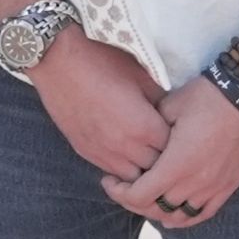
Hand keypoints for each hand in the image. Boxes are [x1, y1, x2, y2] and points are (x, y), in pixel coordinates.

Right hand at [30, 29, 170, 181]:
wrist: (56, 60)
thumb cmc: (100, 62)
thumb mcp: (139, 75)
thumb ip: (159, 99)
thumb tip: (170, 111)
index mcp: (144, 127)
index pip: (174, 150)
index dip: (180, 141)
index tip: (181, 132)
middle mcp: (125, 147)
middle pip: (156, 169)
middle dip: (165, 159)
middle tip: (168, 144)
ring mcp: (103, 153)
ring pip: (133, 178)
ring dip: (142, 167)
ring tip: (146, 151)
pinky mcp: (85, 152)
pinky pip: (111, 171)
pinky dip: (122, 166)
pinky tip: (124, 152)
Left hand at [104, 77, 238, 228]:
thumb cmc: (208, 97)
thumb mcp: (170, 106)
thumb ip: (151, 128)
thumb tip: (140, 135)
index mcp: (176, 165)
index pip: (139, 196)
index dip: (119, 193)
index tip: (109, 181)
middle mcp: (195, 183)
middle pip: (156, 209)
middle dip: (134, 202)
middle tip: (123, 188)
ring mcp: (214, 188)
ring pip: (179, 216)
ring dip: (158, 212)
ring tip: (147, 198)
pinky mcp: (229, 186)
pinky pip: (204, 213)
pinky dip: (185, 217)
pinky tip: (174, 213)